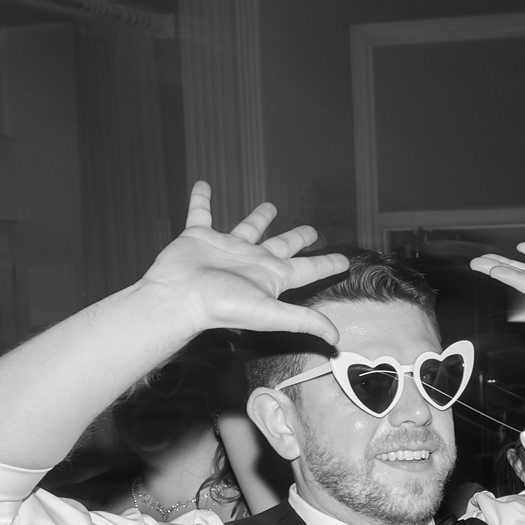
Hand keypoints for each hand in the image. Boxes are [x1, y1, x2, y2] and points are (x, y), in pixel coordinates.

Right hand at [138, 182, 343, 337]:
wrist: (180, 297)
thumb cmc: (222, 306)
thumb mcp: (270, 313)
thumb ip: (303, 321)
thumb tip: (335, 339)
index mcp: (271, 276)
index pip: (308, 269)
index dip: (327, 265)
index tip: (344, 261)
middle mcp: (252, 261)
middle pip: (283, 245)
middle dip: (298, 238)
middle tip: (312, 230)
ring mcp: (226, 248)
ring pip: (248, 227)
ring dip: (259, 217)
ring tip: (271, 205)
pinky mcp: (199, 236)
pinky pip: (200, 212)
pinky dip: (201, 199)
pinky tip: (203, 185)